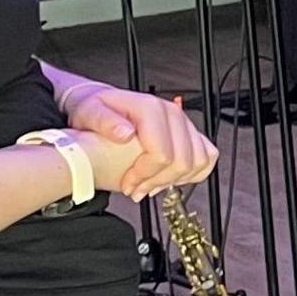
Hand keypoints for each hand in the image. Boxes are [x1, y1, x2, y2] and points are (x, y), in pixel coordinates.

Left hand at [54, 79, 216, 198]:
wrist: (103, 105)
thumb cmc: (95, 110)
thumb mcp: (89, 113)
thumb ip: (105, 122)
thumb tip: (125, 134)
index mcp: (150, 109)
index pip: (162, 153)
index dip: (145, 176)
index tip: (128, 185)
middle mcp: (171, 113)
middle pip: (182, 161)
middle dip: (158, 182)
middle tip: (137, 190)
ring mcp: (183, 122)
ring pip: (197, 161)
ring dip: (174, 180)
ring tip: (151, 186)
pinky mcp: (189, 132)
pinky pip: (207, 156)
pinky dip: (193, 173)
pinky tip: (170, 179)